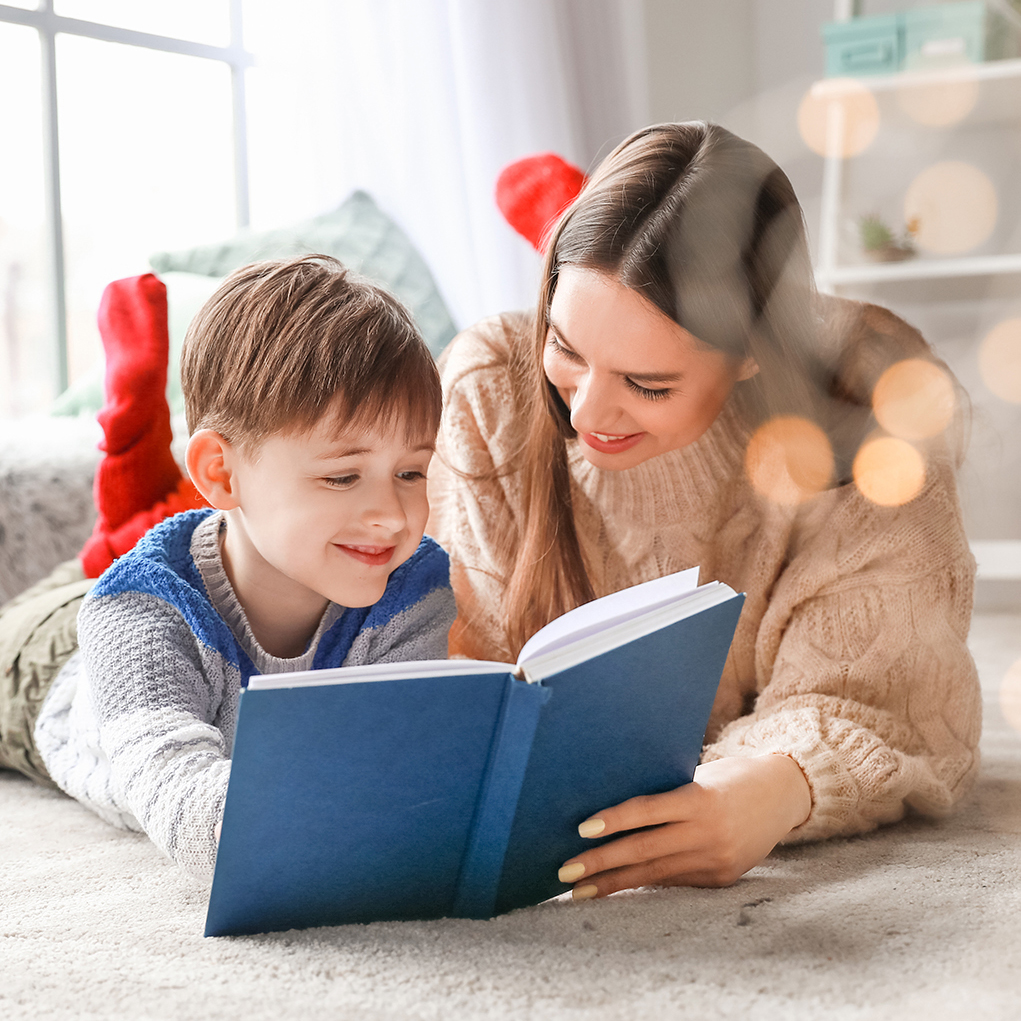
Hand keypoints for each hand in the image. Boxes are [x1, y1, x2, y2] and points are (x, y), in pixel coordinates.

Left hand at [557, 754, 811, 897]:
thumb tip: (612, 812)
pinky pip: (673, 881)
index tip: (581, 830)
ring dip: (613, 884)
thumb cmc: (729, 775)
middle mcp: (708, 833)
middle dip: (600, 863)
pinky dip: (643, 883)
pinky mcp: (720, 878)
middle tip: (564, 872)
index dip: (613, 821)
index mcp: (699, 799)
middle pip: (643, 851)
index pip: (647, 812)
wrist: (784, 794)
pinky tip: (615, 888)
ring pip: (654, 874)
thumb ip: (665, 795)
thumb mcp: (698, 776)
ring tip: (579, 891)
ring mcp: (715, 860)